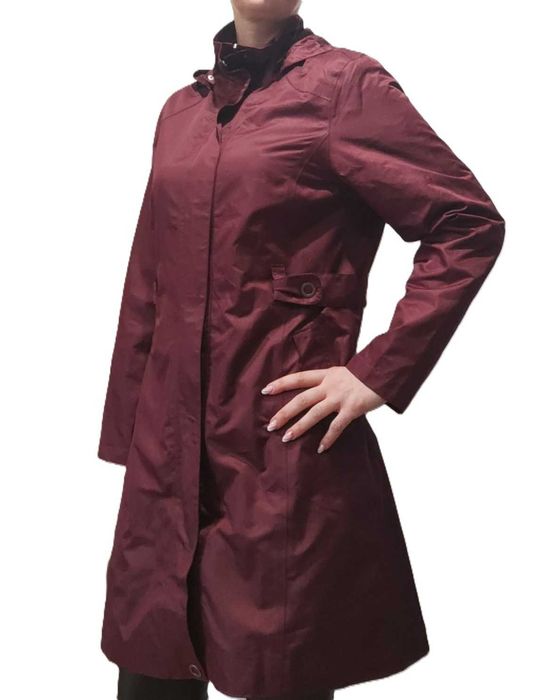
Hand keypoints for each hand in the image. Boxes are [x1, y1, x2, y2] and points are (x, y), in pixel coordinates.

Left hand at [261, 366, 385, 452]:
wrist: (386, 370)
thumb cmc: (368, 373)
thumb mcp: (345, 373)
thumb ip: (332, 382)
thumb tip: (321, 393)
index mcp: (327, 374)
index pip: (299, 378)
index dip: (281, 384)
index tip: (265, 390)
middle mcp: (330, 385)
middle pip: (301, 399)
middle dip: (284, 412)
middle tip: (270, 425)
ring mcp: (340, 397)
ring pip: (314, 413)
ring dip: (299, 427)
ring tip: (286, 438)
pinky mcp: (352, 409)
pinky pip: (336, 426)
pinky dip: (328, 438)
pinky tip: (321, 448)